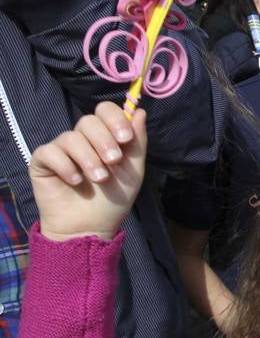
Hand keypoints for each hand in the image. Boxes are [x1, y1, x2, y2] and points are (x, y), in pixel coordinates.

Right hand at [29, 102, 146, 241]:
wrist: (91, 227)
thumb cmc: (113, 199)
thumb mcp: (133, 170)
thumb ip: (137, 141)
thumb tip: (140, 111)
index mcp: (105, 136)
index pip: (105, 110)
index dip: (115, 119)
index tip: (125, 138)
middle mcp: (82, 139)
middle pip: (88, 121)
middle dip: (104, 140)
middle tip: (113, 161)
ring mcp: (61, 149)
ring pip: (71, 137)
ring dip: (88, 159)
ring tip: (99, 179)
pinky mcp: (42, 161)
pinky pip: (50, 151)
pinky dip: (65, 166)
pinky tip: (75, 182)